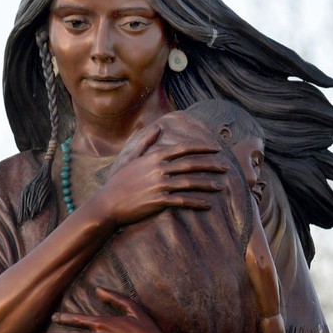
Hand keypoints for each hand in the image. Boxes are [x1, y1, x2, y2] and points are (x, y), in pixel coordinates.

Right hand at [93, 125, 229, 225]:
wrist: (107, 204)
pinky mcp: (159, 201)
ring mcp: (159, 185)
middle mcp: (159, 169)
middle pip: (191, 164)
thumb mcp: (131, 158)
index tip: (216, 148)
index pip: (184, 148)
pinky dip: (197, 202)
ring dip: (208, 184)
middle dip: (211, 164)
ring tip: (221, 186)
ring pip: (190, 182)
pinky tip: (208, 204)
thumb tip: (158, 127)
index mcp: (154, 157)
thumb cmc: (118, 181)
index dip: (202, 147)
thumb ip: (146, 142)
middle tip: (225, 166)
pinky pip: (183, 201)